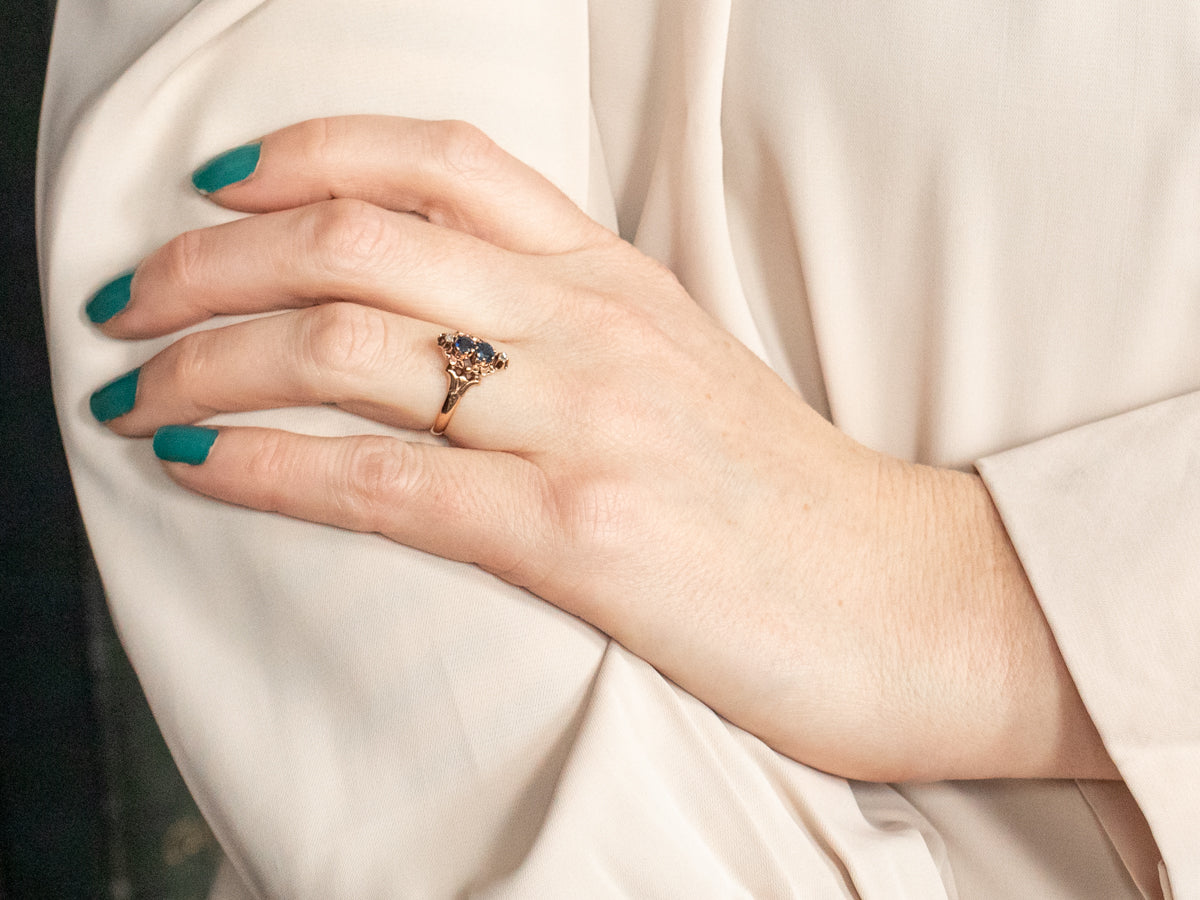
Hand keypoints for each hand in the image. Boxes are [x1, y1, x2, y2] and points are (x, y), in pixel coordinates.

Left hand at [89, 116, 1114, 781]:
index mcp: (615, 275)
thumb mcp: (681, 369)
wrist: (906, 599)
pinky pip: (378, 480)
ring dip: (209, 358)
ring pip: (347, 344)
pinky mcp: (578, 532)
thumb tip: (452, 326)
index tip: (224, 185)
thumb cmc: (789, 498)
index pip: (440, 158)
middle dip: (212, 258)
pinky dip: (263, 465)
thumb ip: (575, 327)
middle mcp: (590, 325)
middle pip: (358, 238)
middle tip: (133, 295)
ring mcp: (584, 421)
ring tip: (134, 386)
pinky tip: (195, 464)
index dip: (308, 151)